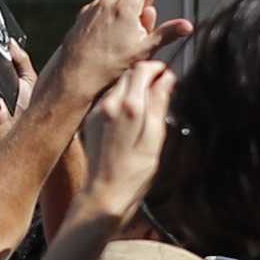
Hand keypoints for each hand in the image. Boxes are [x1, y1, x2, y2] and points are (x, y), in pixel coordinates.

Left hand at [49, 0, 189, 110]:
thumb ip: (167, 33)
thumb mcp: (144, 50)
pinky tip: (126, 14)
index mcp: (124, 6)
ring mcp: (94, 8)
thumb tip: (187, 26)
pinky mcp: (85, 16)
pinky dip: (121, 0)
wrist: (74, 77)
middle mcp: (107, 2)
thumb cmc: (107, 66)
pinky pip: (107, 1)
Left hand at [81, 56, 175, 227]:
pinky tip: (132, 113)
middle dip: (146, 74)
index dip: (157, 68)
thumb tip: (167, 78)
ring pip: (118, 84)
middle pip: (128, 74)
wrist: (106, 192)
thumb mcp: (155, 137)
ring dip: (134, 85)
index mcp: (128, 105)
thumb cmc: (136, 170)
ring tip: (149, 100)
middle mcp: (109, 103)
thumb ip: (159, 103)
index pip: (142, 69)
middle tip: (162, 86)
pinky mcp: (91, 119)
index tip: (168, 75)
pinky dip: (122, 97)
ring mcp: (98, 110)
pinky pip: (109, 98)